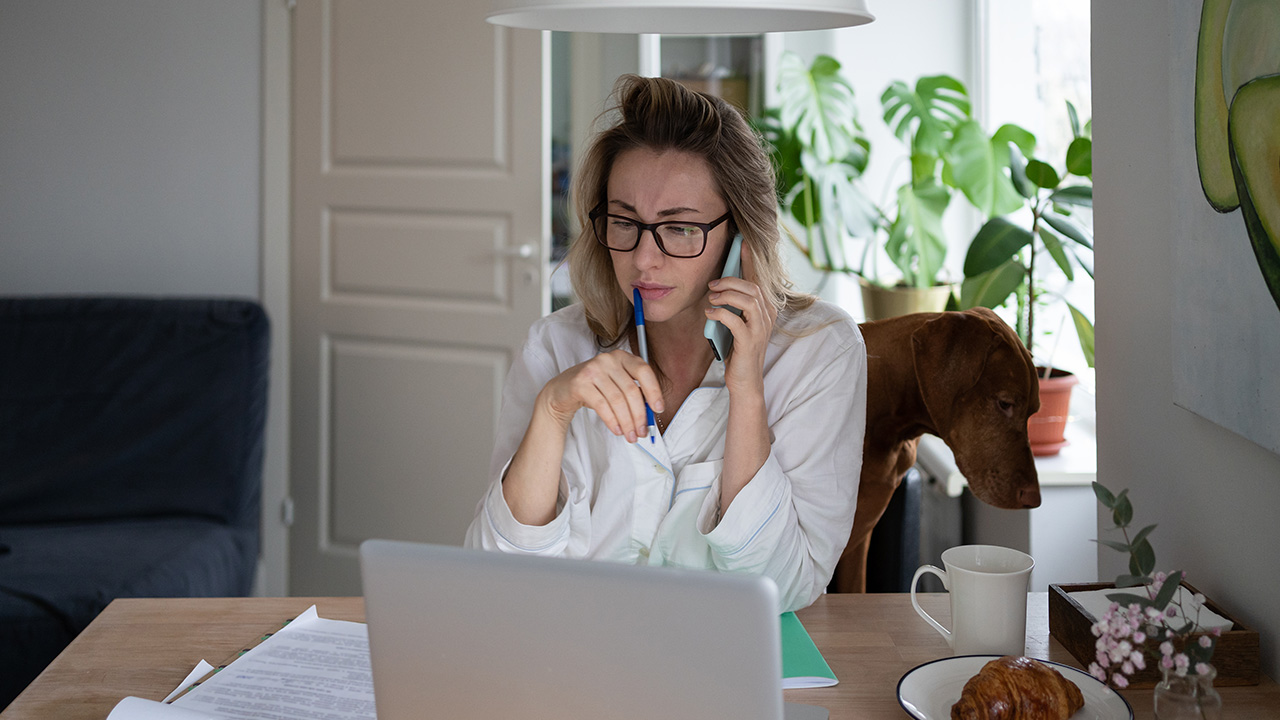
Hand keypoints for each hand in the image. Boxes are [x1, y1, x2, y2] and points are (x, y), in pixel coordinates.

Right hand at [536, 349, 663, 442]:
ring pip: (617, 400)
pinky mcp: (580, 383)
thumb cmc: (594, 388)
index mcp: (622, 357)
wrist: (562, 390)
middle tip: (642, 432)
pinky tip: (617, 430)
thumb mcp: (616, 385)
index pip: (644, 371)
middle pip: (631, 390)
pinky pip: (602, 406)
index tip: (659, 409)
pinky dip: (612, 421)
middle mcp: (608, 360)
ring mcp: (593, 369)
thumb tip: (651, 414)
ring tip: (630, 435)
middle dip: (639, 415)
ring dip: (627, 422)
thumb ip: (634, 394)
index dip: (654, 391)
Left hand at [704, 242, 777, 394]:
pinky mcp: (749, 341)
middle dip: (730, 280)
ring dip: (726, 295)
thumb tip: (717, 287)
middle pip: (752, 286)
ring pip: (747, 300)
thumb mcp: (737, 323)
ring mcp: (760, 328)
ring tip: (712, 298)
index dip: (750, 260)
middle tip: (713, 284)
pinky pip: (735, 320)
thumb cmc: (738, 350)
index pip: (758, 279)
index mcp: (766, 308)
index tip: (742, 243)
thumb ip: (733, 305)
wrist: (745, 380)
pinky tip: (710, 313)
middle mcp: (767, 316)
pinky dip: (720, 313)